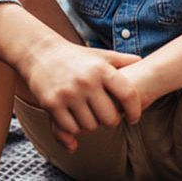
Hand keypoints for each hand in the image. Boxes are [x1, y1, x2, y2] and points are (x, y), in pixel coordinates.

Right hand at [21, 40, 141, 151]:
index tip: (134, 118)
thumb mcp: (99, 55)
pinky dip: (74, 128)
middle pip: (110, 118)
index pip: (128, 95)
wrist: (40, 53)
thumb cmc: (75, 57)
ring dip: (91, 125)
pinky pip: (71, 128)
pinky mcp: (52, 104)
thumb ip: (121, 59)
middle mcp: (86, 81)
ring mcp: (68, 94)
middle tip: (107, 116)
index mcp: (101, 69)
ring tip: (89, 114)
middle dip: (110, 121)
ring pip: (90, 126)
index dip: (135, 110)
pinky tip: (75, 117)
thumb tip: (141, 60)